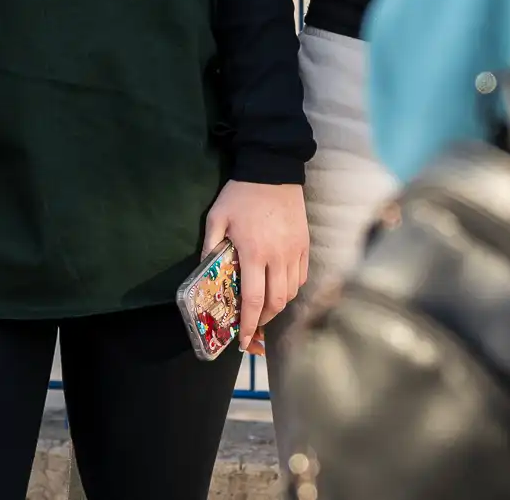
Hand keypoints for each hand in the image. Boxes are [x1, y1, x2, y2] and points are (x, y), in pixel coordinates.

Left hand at [203, 180, 308, 356]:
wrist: (272, 169)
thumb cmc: (241, 194)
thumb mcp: (217, 216)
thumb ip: (210, 245)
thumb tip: (204, 271)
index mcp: (254, 253)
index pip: (253, 299)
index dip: (248, 323)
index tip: (242, 339)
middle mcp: (278, 257)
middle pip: (276, 302)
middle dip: (264, 319)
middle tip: (252, 324)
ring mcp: (295, 252)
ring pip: (291, 292)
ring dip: (278, 306)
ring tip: (264, 307)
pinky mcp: (305, 245)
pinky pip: (301, 277)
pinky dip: (291, 288)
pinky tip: (279, 286)